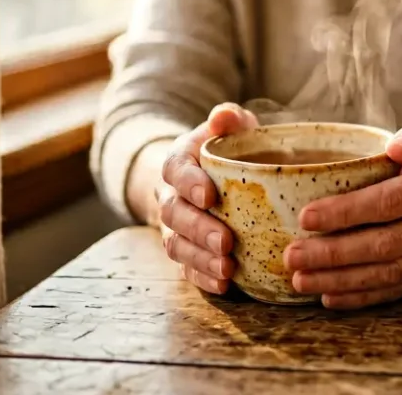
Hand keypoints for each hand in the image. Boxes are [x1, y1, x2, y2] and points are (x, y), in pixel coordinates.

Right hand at [157, 103, 257, 293]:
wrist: (207, 179)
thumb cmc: (227, 151)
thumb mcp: (230, 129)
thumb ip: (229, 120)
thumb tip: (225, 116)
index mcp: (179, 162)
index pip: (176, 170)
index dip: (190, 184)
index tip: (210, 195)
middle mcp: (171, 197)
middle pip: (174, 215)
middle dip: (199, 230)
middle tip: (226, 241)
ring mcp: (175, 228)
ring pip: (178, 246)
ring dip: (201, 259)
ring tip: (228, 268)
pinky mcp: (186, 252)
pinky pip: (187, 269)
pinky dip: (203, 278)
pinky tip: (225, 284)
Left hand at [283, 118, 401, 308]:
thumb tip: (395, 149)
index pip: (389, 202)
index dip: (347, 212)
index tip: (307, 216)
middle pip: (383, 244)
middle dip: (333, 253)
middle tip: (291, 255)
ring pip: (386, 273)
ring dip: (340, 280)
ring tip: (300, 279)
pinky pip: (395, 291)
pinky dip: (360, 297)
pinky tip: (328, 296)